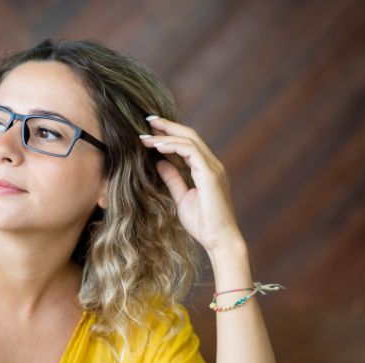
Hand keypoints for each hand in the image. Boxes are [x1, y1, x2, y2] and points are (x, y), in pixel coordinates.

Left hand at [140, 116, 243, 254]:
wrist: (219, 240)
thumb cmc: (203, 224)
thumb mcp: (181, 198)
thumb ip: (172, 179)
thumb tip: (159, 163)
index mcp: (206, 169)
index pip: (188, 143)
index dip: (169, 133)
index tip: (149, 129)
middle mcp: (212, 164)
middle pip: (189, 135)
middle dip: (167, 126)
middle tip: (146, 119)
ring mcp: (213, 168)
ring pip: (189, 140)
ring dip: (166, 135)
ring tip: (145, 135)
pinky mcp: (210, 174)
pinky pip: (191, 151)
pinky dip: (173, 146)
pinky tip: (157, 147)